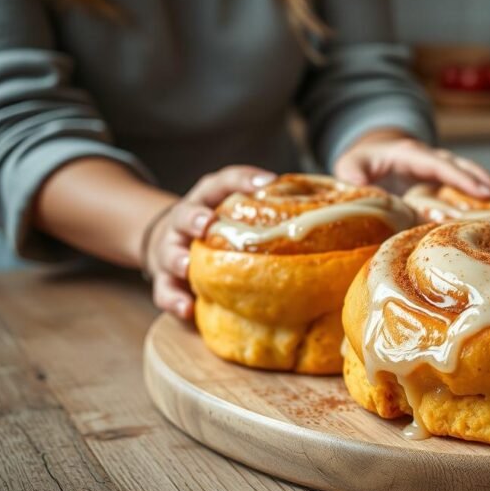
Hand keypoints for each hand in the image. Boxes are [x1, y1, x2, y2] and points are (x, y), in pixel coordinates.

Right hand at [143, 166, 275, 318]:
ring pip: (169, 254)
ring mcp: (170, 251)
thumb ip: (266, 211)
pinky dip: (175, 300)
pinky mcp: (165, 281)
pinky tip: (188, 309)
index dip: (244, 181)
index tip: (267, 183)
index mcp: (208, 200)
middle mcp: (185, 223)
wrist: (168, 241)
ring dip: (178, 259)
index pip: (224, 182)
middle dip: (195, 218)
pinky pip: (165, 292)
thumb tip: (324, 216)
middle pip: (185, 215)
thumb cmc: (217, 227)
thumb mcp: (234, 210)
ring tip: (187, 266)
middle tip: (206, 223)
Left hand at [335, 130, 489, 197]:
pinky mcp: (443, 179)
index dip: (461, 178)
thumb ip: (354, 177)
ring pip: (470, 173)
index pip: (440, 164)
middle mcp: (431, 157)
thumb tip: (363, 191)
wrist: (372, 150)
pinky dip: (485, 192)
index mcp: (411, 153)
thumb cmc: (361, 160)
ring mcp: (440, 167)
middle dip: (485, 181)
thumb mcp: (349, 166)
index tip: (482, 192)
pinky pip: (466, 184)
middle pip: (463, 166)